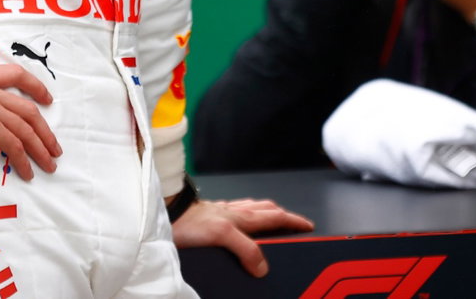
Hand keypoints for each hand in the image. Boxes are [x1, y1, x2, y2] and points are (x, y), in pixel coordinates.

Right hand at [0, 63, 59, 180]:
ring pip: (26, 128)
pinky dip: (24, 160)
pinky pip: (15, 145)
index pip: (14, 74)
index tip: (47, 99)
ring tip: (48, 165)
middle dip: (44, 130)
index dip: (35, 86)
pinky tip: (27, 172)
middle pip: (27, 108)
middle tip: (53, 146)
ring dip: (41, 148)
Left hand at [172, 197, 314, 277]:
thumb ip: (245, 249)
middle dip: (284, 216)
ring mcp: (223, 212)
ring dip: (266, 214)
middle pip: (267, 210)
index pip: (276, 216)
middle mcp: (235, 212)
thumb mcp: (222, 236)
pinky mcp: (211, 216)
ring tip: (272, 222)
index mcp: (243, 216)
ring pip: (253, 210)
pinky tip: (239, 225)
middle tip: (294, 224)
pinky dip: (246, 218)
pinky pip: (236, 214)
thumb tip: (262, 266)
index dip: (294, 221)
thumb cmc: (189, 222)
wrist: (168, 215)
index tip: (308, 225)